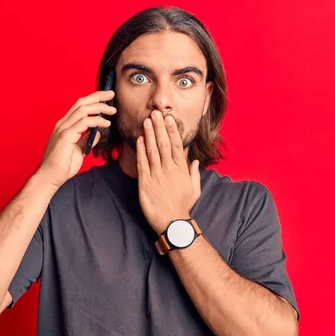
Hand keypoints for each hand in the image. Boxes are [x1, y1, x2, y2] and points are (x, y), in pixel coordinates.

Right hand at [36, 90, 115, 188]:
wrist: (51, 177)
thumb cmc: (62, 166)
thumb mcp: (79, 150)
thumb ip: (86, 140)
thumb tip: (96, 133)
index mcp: (65, 126)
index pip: (79, 106)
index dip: (93, 99)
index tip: (107, 97)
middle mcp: (63, 124)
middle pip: (81, 103)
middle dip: (98, 96)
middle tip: (112, 94)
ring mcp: (63, 129)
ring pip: (83, 110)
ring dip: (100, 108)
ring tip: (112, 111)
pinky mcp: (65, 136)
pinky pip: (83, 123)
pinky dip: (96, 121)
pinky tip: (106, 123)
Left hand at [136, 110, 201, 234]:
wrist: (172, 222)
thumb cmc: (183, 206)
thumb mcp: (194, 189)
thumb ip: (194, 173)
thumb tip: (194, 161)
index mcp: (181, 170)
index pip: (176, 145)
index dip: (171, 130)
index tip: (169, 119)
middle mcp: (169, 169)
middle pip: (163, 144)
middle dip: (159, 127)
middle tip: (155, 113)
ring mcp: (156, 175)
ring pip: (152, 150)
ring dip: (149, 134)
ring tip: (146, 121)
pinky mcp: (145, 182)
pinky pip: (142, 163)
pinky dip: (141, 150)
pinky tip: (140, 139)